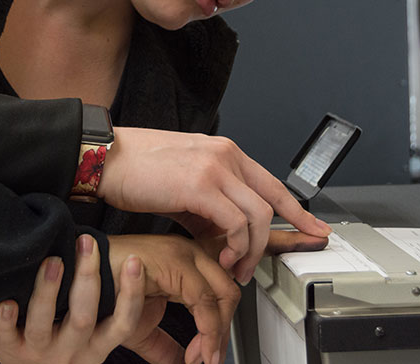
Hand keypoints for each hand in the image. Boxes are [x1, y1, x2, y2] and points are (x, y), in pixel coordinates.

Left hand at [0, 234, 146, 363]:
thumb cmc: (67, 346)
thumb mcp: (95, 341)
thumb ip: (116, 315)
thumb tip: (145, 270)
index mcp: (97, 346)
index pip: (123, 323)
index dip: (131, 295)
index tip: (135, 261)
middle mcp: (72, 352)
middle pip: (83, 319)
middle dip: (87, 278)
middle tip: (88, 243)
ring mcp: (40, 353)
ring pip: (43, 325)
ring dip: (47, 291)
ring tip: (52, 261)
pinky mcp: (10, 352)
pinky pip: (6, 337)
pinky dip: (5, 321)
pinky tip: (7, 302)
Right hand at [98, 127, 331, 283]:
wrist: (104, 158)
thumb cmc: (137, 171)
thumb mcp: (185, 186)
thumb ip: (211, 208)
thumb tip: (226, 238)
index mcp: (225, 153)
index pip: (273, 184)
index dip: (297, 211)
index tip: (315, 229)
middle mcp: (226, 155)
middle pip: (272, 203)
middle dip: (274, 241)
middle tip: (257, 266)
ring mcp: (215, 168)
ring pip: (258, 216)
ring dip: (250, 250)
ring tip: (233, 268)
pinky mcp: (200, 185)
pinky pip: (235, 223)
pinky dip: (234, 247)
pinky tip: (221, 258)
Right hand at [109, 234, 241, 363]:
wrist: (74, 279)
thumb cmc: (102, 293)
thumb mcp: (141, 327)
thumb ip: (166, 346)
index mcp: (184, 264)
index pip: (221, 294)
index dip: (219, 329)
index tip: (205, 356)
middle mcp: (189, 254)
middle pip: (229, 293)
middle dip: (222, 333)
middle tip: (208, 359)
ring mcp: (183, 253)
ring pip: (224, 296)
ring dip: (217, 335)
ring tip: (202, 358)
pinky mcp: (174, 261)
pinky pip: (204, 299)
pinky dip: (208, 330)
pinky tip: (196, 349)